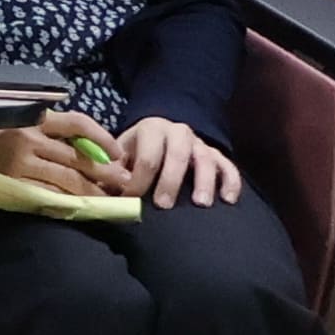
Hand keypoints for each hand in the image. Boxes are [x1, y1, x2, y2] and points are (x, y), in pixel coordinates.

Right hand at [0, 108, 117, 196]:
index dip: (103, 137)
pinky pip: (47, 194)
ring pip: (68, 177)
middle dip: (106, 171)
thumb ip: (39, 132)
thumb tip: (76, 148)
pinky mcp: (12, 182)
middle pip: (79, 155)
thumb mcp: (11, 124)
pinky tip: (78, 209)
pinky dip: (65, 202)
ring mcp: (22, 161)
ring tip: (108, 200)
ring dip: (92, 190)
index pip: (78, 122)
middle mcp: (31, 136)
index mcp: (32, 118)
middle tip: (124, 184)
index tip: (119, 152)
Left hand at [110, 115, 241, 205]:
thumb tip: (103, 193)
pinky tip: (228, 200)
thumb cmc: (136, 151)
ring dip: (204, 181)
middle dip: (169, 181)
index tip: (131, 199)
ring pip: (206, 159)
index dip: (137, 180)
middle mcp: (178, 132)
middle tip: (163, 205)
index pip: (146, 156)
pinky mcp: (216, 155)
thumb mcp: (121, 153)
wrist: (158, 134)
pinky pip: (228, 166)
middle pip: (177, 155)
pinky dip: (231, 181)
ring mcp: (199, 143)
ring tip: (201, 203)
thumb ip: (113, 170)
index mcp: (151, 129)